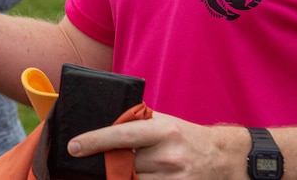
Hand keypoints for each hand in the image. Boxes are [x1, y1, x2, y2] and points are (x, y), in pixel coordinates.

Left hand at [67, 110, 247, 178]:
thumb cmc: (185, 135)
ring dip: (124, 177)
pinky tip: (139, 175)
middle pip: (123, 164)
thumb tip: (103, 125)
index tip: (74, 146)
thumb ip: (136, 124)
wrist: (222, 157)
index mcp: (162, 130)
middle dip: (112, 163)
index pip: (121, 135)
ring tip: (129, 167)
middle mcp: (167, 155)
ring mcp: (173, 178)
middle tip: (105, 161)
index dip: (94, 141)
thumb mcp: (163, 121)